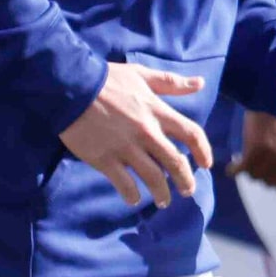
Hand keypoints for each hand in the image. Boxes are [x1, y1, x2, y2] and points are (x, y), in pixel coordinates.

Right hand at [61, 61, 212, 209]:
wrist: (68, 86)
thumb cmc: (106, 79)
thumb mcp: (141, 75)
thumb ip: (171, 83)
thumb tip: (200, 83)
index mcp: (157, 111)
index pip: (192, 134)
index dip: (204, 151)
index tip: (207, 164)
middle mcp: (146, 132)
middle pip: (176, 163)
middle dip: (186, 181)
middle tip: (188, 190)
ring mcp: (125, 147)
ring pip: (153, 178)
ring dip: (162, 193)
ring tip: (164, 201)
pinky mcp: (104, 159)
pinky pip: (124, 184)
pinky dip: (132, 195)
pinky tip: (134, 200)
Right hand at [235, 109, 275, 196]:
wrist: (274, 95)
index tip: (274, 167)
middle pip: (270, 184)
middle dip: (265, 174)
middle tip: (263, 157)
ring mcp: (274, 157)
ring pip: (255, 177)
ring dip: (251, 169)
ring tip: (253, 154)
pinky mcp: (255, 150)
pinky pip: (240, 170)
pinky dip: (235, 168)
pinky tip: (234, 165)